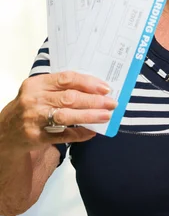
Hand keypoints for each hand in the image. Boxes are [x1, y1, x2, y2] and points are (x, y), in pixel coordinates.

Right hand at [0, 71, 117, 153]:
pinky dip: (79, 134)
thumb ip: (62, 88)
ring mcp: (34, 119)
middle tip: (112, 103)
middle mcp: (34, 100)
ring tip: (106, 116)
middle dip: (94, 101)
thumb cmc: (30, 107)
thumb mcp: (39, 91)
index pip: (67, 79)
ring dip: (90, 116)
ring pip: (67, 116)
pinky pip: (63, 135)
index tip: (105, 88)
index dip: (88, 83)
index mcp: (37, 84)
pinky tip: (91, 131)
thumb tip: (96, 90)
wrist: (5, 132)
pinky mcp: (36, 137)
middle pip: (70, 98)